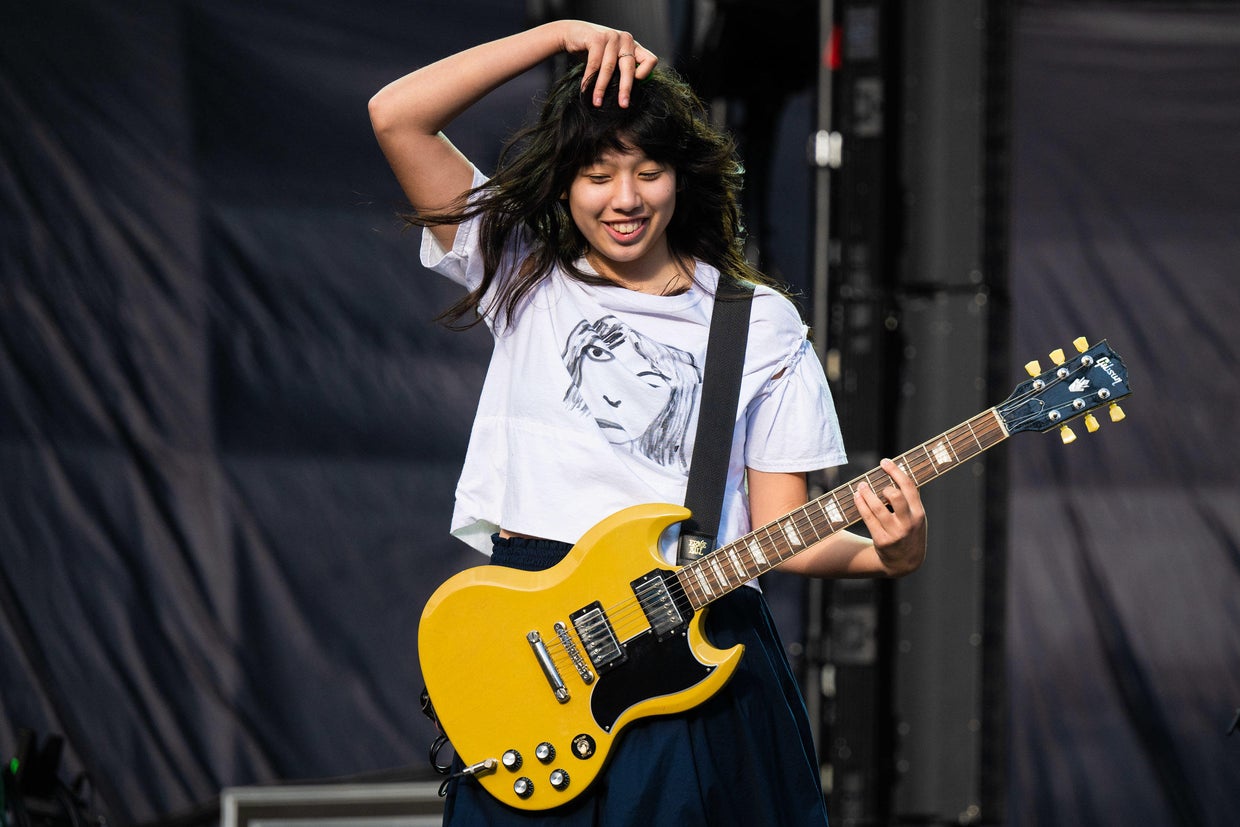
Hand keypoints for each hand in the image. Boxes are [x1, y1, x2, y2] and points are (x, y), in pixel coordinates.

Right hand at [557, 20, 657, 107]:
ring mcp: (612, 37)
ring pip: (609, 68)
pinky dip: (588, 79)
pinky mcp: (597, 38)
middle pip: (629, 67)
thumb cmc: (594, 50)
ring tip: (597, 102)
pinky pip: (594, 64)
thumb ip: (621, 70)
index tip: (636, 87)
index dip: (646, 74)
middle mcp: (626, 39)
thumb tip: (627, 95)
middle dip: (625, 88)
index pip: (650, 60)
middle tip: (622, 105)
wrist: (572, 33)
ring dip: (601, 88)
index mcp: (634, 46)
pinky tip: (584, 89)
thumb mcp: (612, 58)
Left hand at [855, 458, 926, 576]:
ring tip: (861, 486)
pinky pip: (869, 519)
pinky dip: (861, 505)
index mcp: (919, 514)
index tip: (884, 462)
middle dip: (883, 486)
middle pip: (895, 496)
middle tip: (874, 483)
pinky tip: (857, 498)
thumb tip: (893, 474)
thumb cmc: (909, 532)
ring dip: (866, 494)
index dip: (896, 471)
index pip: (909, 487)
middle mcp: (908, 523)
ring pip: (878, 508)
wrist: (905, 563)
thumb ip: (908, 500)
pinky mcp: (882, 541)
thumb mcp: (916, 518)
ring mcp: (895, 533)